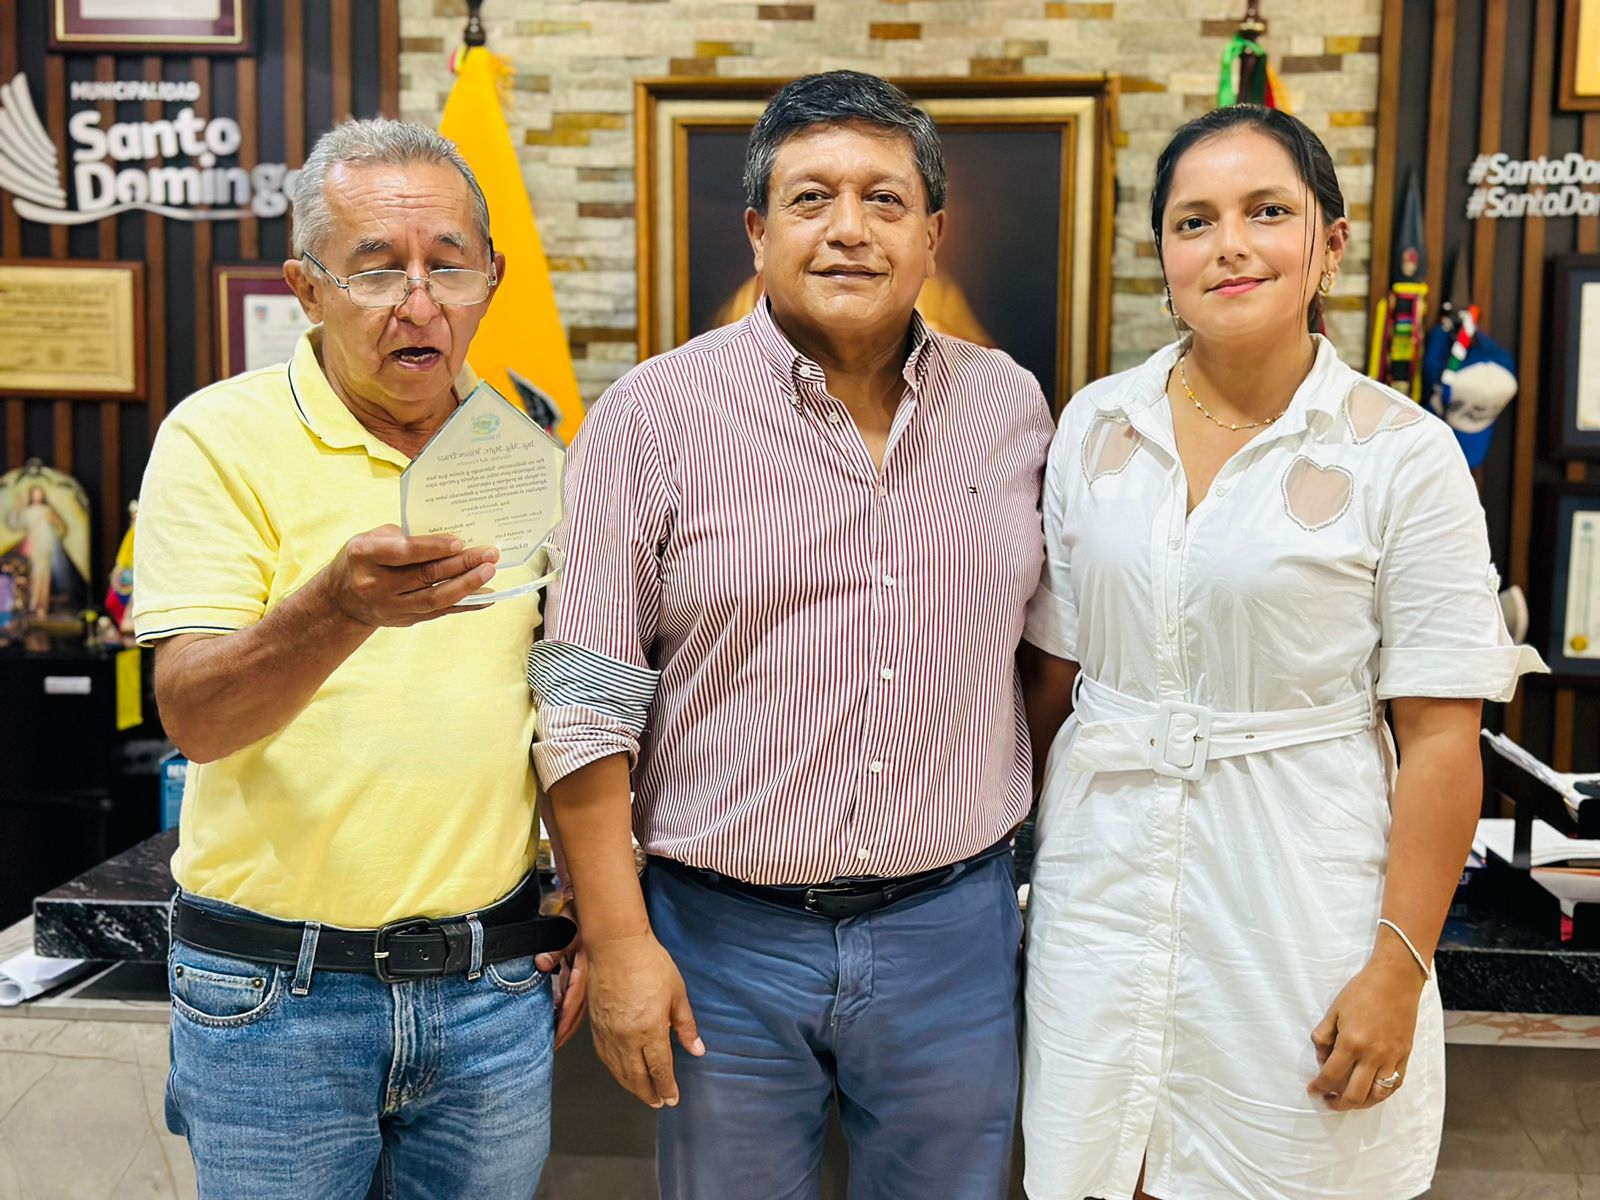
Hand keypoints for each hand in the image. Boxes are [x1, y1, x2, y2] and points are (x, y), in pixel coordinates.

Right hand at [321, 524, 496, 626]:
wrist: (342, 599)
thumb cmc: (364, 558)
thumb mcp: (372, 538)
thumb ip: (405, 536)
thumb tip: (447, 539)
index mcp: (364, 556)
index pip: (403, 552)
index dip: (432, 547)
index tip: (459, 541)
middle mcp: (375, 584)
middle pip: (425, 575)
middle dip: (461, 564)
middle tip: (489, 553)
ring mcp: (390, 606)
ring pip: (435, 598)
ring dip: (467, 585)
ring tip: (489, 571)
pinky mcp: (405, 620)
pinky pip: (440, 612)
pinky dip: (465, 604)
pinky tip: (487, 595)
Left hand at [537, 923, 588, 1051]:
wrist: (588, 904)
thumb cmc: (578, 915)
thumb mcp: (566, 929)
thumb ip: (554, 948)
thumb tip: (541, 963)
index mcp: (585, 971)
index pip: (573, 1005)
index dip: (564, 1025)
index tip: (555, 1040)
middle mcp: (586, 977)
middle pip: (576, 1012)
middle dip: (565, 1032)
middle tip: (553, 1048)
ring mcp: (582, 974)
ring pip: (574, 1005)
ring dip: (564, 1022)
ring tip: (554, 1038)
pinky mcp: (577, 969)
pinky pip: (571, 994)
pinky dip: (564, 1008)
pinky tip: (556, 1014)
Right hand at [584, 931, 703, 1107]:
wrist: (616, 946)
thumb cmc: (650, 964)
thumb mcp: (677, 994)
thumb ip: (686, 1026)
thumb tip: (697, 1049)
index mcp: (650, 1030)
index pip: (659, 1069)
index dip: (666, 1087)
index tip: (672, 1098)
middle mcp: (626, 1038)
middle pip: (637, 1076)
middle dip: (649, 1093)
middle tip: (658, 1103)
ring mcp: (608, 1033)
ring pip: (618, 1070)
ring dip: (631, 1086)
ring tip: (642, 1093)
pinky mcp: (595, 1026)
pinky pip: (605, 1056)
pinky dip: (614, 1070)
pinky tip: (620, 1072)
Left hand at [1307, 945, 1425, 1110]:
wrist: (1395, 980)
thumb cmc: (1362, 991)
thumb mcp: (1334, 1010)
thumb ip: (1323, 1037)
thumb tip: (1322, 1060)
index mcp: (1351, 1042)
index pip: (1331, 1075)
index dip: (1319, 1087)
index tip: (1312, 1090)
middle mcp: (1372, 1055)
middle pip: (1354, 1094)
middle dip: (1337, 1103)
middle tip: (1328, 1101)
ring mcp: (1391, 1058)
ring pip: (1376, 1095)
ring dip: (1360, 1104)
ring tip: (1348, 1100)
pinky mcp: (1405, 1056)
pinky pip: (1394, 1085)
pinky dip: (1381, 1095)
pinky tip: (1370, 1093)